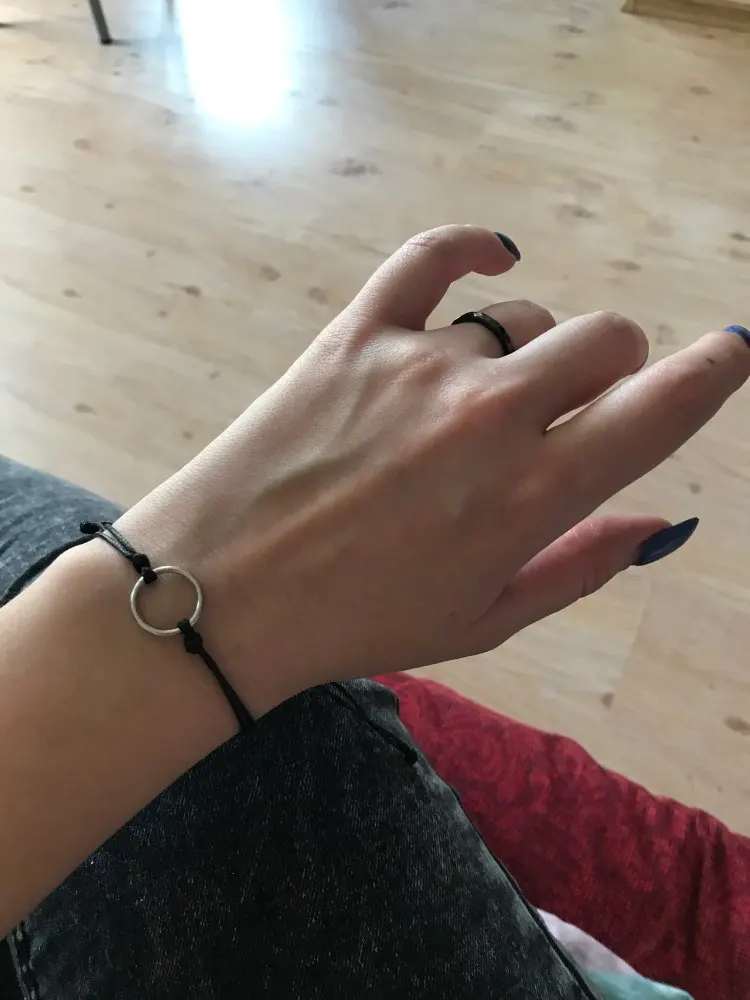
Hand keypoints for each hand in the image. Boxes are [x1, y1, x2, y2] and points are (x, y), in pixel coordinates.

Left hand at [114, 225, 749, 714]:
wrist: (223, 594)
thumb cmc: (357, 622)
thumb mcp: (483, 622)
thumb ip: (579, 566)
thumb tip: (661, 525)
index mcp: (529, 498)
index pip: (657, 413)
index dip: (712, 374)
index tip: (735, 349)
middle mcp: (489, 418)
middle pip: (605, 338)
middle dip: (613, 365)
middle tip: (576, 399)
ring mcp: (422, 366)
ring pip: (525, 314)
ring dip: (528, 349)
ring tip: (480, 396)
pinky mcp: (357, 335)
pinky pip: (432, 257)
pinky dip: (472, 250)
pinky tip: (492, 258)